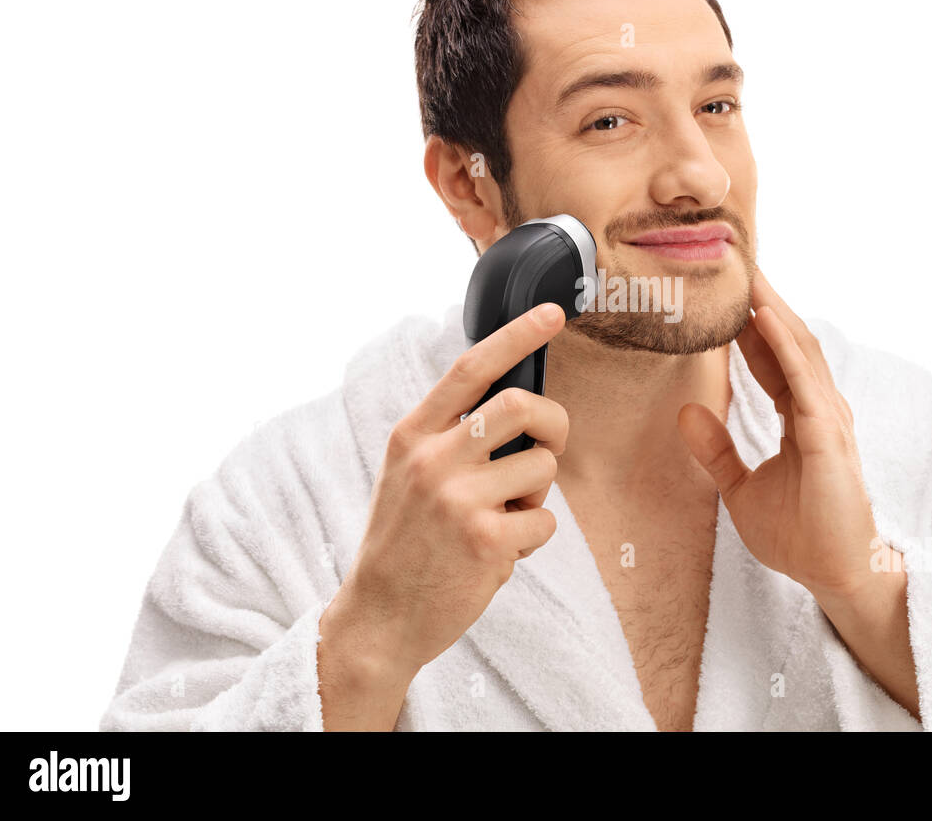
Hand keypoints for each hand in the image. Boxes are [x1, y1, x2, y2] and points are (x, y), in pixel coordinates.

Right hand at [326, 302, 569, 684]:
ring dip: (537, 496)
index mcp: (412, 435)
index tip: (552, 314)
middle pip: (521, 406)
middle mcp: (433, 459)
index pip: (470, 369)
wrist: (379, 617)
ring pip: (542, 468)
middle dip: (553, 423)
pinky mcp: (486, 540)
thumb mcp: (406, 474)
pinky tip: (500, 553)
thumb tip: (516, 406)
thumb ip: (449, 437)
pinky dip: (534, 538)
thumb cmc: (404, 543)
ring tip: (504, 519)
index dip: (516, 336)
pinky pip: (545, 521)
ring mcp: (458, 499)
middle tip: (548, 448)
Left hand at [677, 268, 888, 599]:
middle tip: (735, 260)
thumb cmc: (799, 535)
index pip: (772, 358)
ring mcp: (827, 419)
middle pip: (788, 342)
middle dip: (763, 301)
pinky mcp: (828, 437)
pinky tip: (765, 318)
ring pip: (798, 350)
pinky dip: (783, 346)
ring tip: (747, 273)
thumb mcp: (740, 489)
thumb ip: (717, 451)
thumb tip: (686, 414)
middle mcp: (818, 409)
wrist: (834, 574)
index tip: (725, 292)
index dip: (750, 324)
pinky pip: (802, 381)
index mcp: (800, 417)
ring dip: (773, 310)